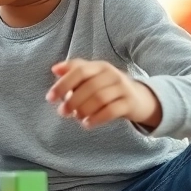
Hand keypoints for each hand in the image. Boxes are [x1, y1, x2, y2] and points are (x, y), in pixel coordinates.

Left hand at [46, 59, 161, 129]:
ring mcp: (123, 88)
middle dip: (72, 100)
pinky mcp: (130, 103)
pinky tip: (87, 124)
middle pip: (88, 86)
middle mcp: (112, 74)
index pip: (79, 71)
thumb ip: (74, 71)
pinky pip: (111, 111)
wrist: (140, 99)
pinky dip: (96, 118)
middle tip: (62, 112)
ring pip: (100, 98)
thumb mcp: (93, 76)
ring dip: (83, 110)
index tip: (50, 98)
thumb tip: (54, 68)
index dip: (63, 84)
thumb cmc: (109, 87)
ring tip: (76, 117)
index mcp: (100, 66)